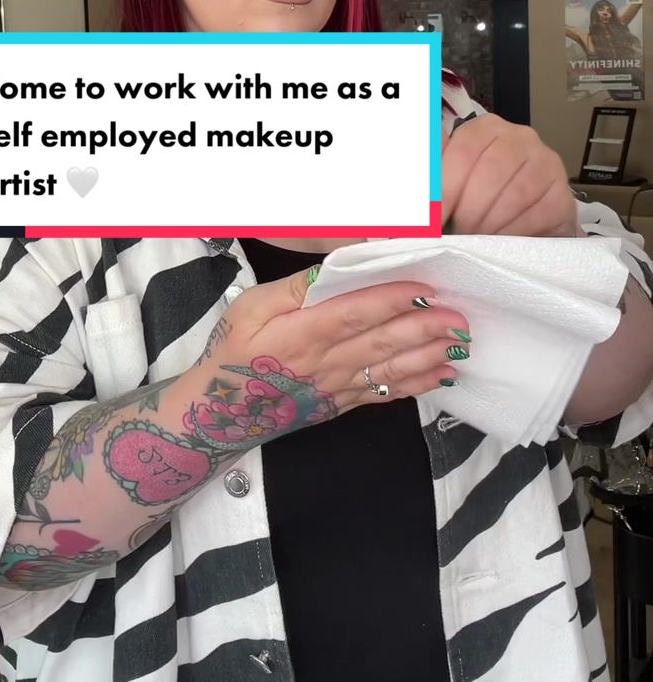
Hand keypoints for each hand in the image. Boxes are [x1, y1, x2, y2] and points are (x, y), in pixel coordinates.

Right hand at [205, 271, 470, 427]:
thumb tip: (331, 270)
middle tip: (458, 316)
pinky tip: (442, 375)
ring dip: (429, 356)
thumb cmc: (235, 350)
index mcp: (300, 334)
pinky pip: (384, 394)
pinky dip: (416, 386)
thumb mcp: (250, 307)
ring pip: (390, 370)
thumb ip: (292, 289)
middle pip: (381, 343)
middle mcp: (324, 363)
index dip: (390, 300)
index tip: (423, 287)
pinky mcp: (343, 404)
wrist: (221, 412)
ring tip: (460, 343)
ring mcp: (337, 387)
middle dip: (423, 328)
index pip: (353, 313)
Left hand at [442, 114, 579, 235]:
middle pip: (490, 172)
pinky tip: (502, 242)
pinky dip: (514, 232)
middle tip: (458, 233)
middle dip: (468, 210)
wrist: (527, 220)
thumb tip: (409, 192)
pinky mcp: (562, 193)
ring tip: (478, 239)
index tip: (431, 221)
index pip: (463, 151)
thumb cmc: (481, 198)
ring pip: (515, 194)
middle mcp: (519, 138)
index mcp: (485, 128)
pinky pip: (538, 214)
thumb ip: (430, 176)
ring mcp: (546, 163)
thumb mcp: (451, 180)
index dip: (444, 190)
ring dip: (490, 223)